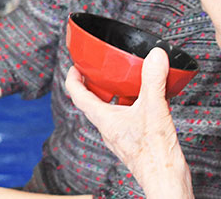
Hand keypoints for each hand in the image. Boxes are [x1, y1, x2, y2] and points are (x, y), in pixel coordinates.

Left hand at [65, 48, 192, 197]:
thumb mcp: (154, 109)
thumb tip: (155, 56)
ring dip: (111, 96)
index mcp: (104, 119)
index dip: (73, 79)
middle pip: (91, 102)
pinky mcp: (132, 142)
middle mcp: (107, 128)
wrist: (165, 181)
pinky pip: (124, 119)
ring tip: (122, 82)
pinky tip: (144, 103)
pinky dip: (128, 107)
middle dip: (93, 85)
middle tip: (97, 71)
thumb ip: (153, 80)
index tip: (75, 66)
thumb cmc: (154, 154)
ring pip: (108, 111)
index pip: (78, 95)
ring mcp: (118, 136)